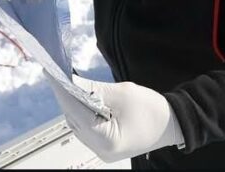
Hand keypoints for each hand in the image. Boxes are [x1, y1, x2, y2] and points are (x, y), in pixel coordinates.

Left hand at [45, 73, 183, 162]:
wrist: (173, 124)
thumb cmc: (153, 110)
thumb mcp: (121, 93)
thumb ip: (93, 88)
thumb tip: (70, 80)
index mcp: (107, 140)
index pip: (75, 111)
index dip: (61, 90)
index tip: (51, 72)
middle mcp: (101, 151)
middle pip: (73, 119)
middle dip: (64, 95)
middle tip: (56, 73)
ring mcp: (102, 152)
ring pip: (76, 124)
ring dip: (71, 103)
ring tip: (65, 82)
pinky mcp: (104, 147)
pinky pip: (85, 128)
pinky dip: (81, 112)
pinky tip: (78, 96)